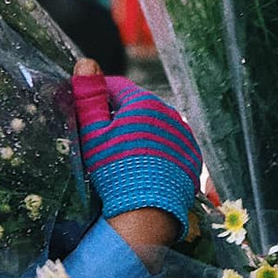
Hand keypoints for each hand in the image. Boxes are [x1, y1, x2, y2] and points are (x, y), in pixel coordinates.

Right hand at [71, 59, 201, 252]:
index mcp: (144, 102)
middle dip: (120, 117)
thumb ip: (89, 96)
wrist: (145, 215)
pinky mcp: (191, 158)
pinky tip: (143, 167)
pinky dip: (157, 151)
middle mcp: (170, 114)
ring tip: (123, 157)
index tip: (86, 114)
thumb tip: (86, 61)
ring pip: (155, 126)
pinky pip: (170, 146)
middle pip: (138, 107)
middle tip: (102, 141)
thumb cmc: (113, 172)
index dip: (98, 98)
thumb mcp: (93, 133)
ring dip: (140, 133)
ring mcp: (183, 137)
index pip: (116, 87)